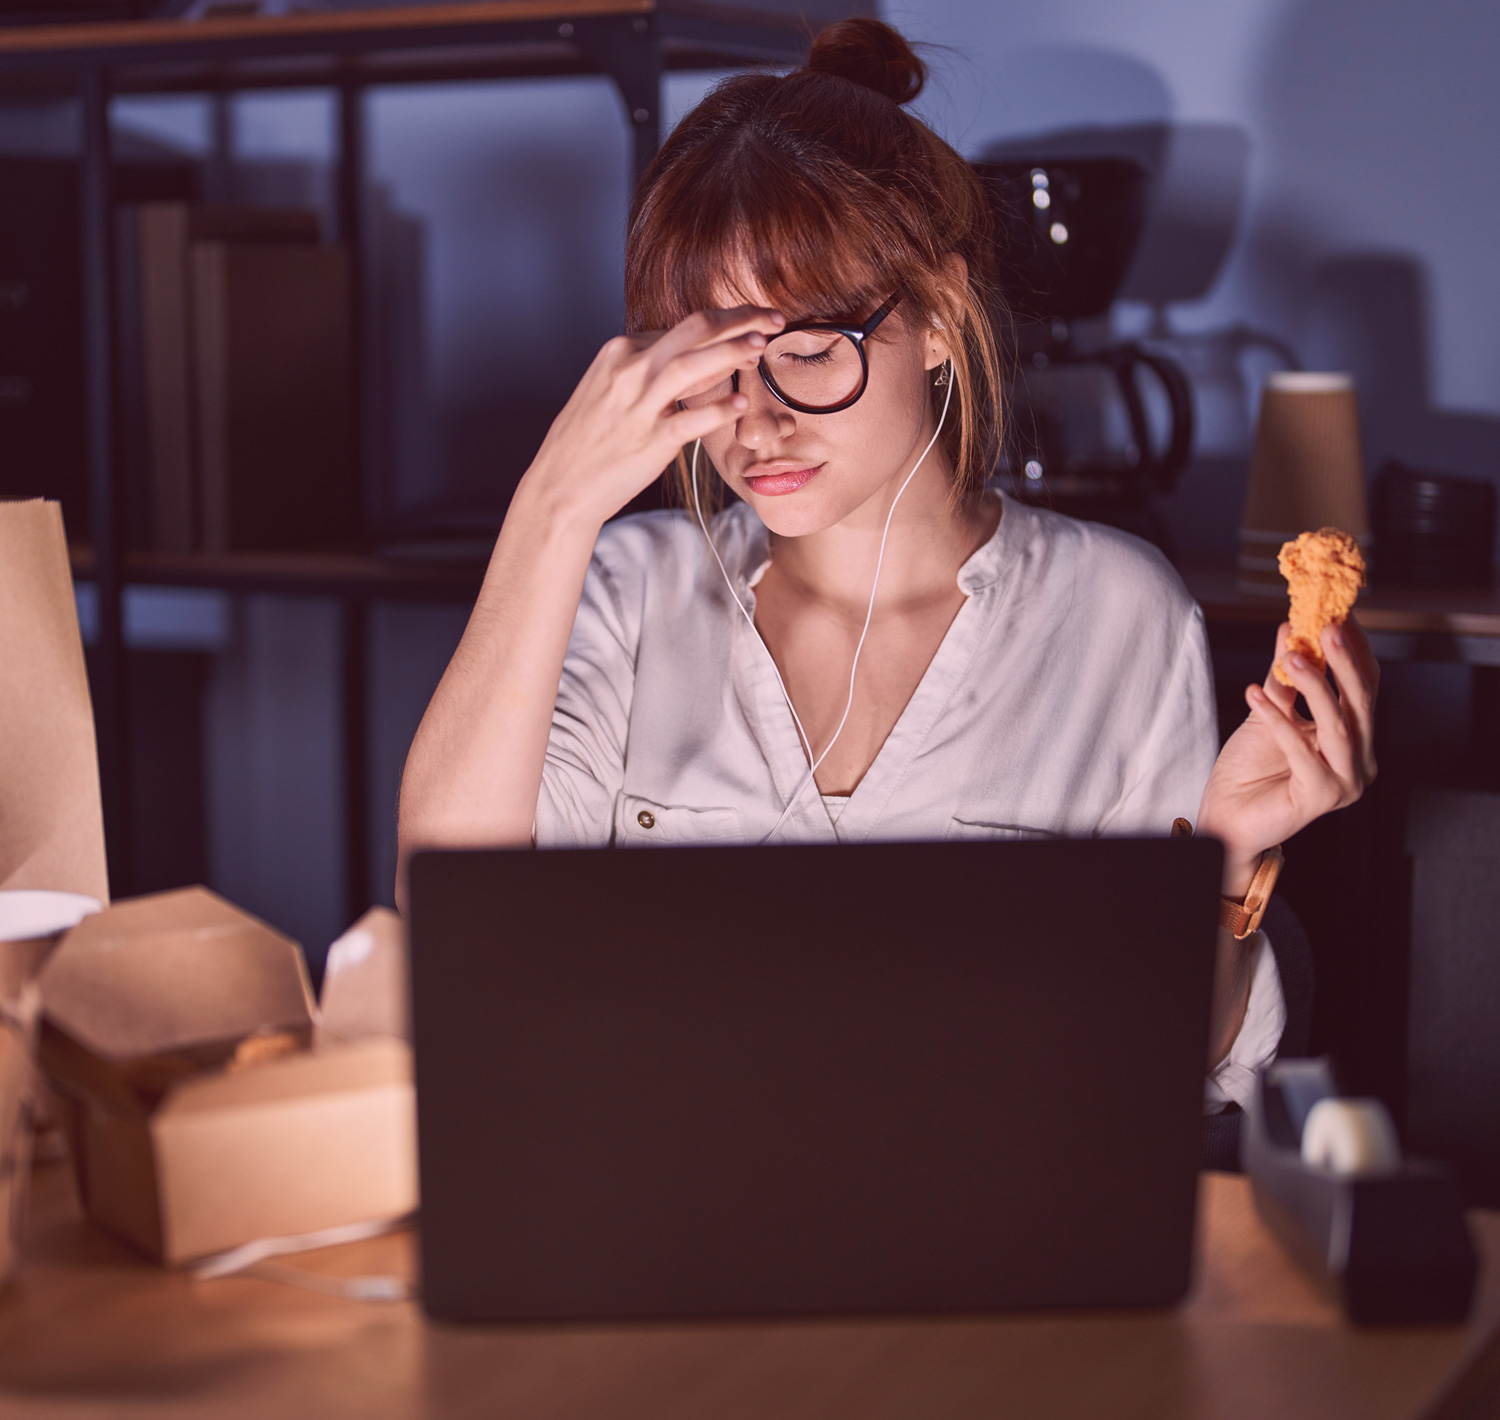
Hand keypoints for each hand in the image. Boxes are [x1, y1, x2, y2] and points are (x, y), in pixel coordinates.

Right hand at [519, 305, 785, 529]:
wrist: (561, 486)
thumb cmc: (587, 441)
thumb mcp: (608, 389)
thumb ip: (645, 371)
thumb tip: (690, 360)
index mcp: (619, 352)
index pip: (680, 329)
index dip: (722, 326)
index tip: (750, 329)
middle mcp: (629, 371)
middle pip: (692, 330)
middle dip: (738, 319)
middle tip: (773, 317)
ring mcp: (638, 405)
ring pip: (691, 365)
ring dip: (731, 351)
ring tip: (762, 344)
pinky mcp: (649, 441)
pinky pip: (689, 419)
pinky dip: (717, 410)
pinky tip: (741, 404)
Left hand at [1197, 616, 1378, 895]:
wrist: (1226, 819)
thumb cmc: (1248, 770)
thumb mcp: (1267, 712)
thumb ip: (1283, 677)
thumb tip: (1290, 629)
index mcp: (1354, 738)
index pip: (1363, 687)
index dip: (1353, 651)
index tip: (1337, 614)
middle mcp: (1359, 760)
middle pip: (1360, 702)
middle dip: (1344, 661)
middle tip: (1327, 626)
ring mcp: (1346, 781)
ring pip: (1338, 724)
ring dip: (1315, 685)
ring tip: (1291, 654)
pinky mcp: (1322, 797)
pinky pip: (1301, 749)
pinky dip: (1277, 718)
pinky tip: (1253, 693)